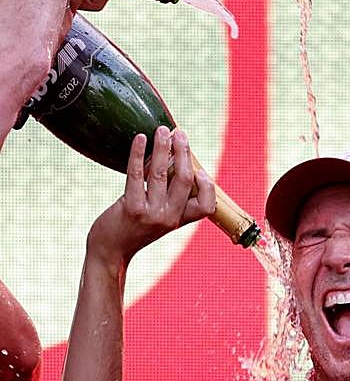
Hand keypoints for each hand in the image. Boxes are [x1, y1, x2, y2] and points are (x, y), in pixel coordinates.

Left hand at [87, 126, 215, 267]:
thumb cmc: (134, 228)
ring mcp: (151, 214)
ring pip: (161, 173)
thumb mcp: (159, 217)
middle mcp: (169, 217)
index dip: (208, 187)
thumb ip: (170, 195)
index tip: (199, 170)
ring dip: (162, 148)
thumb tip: (174, 158)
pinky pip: (136, 175)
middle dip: (184, 152)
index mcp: (179, 219)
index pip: (207, 206)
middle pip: (185, 179)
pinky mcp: (131, 209)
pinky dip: (138, 153)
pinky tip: (140, 139)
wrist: (110, 250)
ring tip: (162, 130)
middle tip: (179, 133)